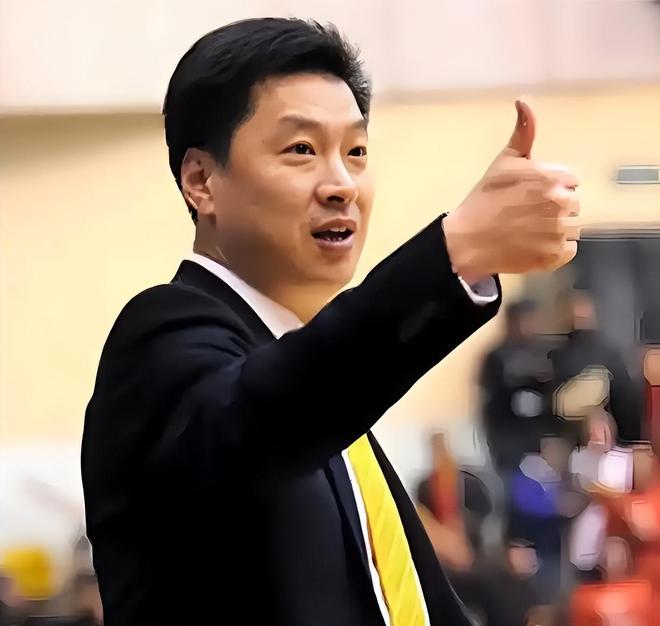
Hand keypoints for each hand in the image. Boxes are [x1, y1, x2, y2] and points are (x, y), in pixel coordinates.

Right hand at [443, 100, 579, 282]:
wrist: (467, 240)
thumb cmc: (484, 200)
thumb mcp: (504, 161)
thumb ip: (523, 131)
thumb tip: (524, 100)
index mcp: (552, 176)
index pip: (570, 181)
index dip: (551, 188)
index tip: (529, 196)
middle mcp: (560, 202)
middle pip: (573, 204)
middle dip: (554, 208)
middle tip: (526, 215)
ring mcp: (559, 231)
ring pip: (572, 227)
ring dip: (555, 229)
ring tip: (528, 231)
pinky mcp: (555, 255)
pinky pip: (568, 250)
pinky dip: (554, 250)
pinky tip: (532, 244)